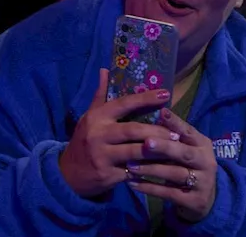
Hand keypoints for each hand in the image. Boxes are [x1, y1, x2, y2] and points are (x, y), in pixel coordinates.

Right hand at [58, 69, 179, 197]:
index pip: (123, 103)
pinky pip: (134, 172)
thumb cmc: (83, 141)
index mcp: (96, 117)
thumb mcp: (89, 118)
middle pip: (133, 130)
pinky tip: (163, 168)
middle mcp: (98, 134)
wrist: (68, 174)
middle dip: (157, 131)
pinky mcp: (108, 175)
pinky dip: (150, 170)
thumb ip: (100, 96)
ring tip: (175, 149)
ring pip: (135, 151)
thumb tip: (105, 70)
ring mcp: (103, 156)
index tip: (166, 94)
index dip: (145, 98)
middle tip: (176, 133)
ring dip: (157, 150)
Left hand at [127, 108, 219, 221]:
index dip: (176, 122)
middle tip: (145, 143)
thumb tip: (153, 111)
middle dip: (164, 147)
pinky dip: (149, 188)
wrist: (204, 198)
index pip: (188, 131)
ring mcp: (202, 183)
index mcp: (202, 144)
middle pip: (184, 153)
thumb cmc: (188, 164)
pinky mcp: (194, 201)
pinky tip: (132, 183)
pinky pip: (168, 193)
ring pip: (174, 174)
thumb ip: (172, 133)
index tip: (161, 112)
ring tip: (130, 165)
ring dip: (151, 169)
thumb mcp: (185, 147)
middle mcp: (206, 162)